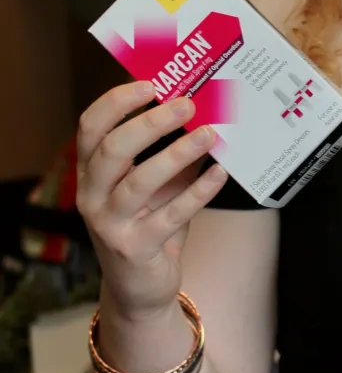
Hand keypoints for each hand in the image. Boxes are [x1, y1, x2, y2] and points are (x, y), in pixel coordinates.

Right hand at [76, 80, 226, 318]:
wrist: (139, 288)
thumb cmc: (148, 224)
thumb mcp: (154, 185)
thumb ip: (170, 152)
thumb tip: (203, 113)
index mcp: (90, 173)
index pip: (90, 128)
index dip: (116, 103)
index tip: (148, 84)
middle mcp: (92, 196)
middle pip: (112, 150)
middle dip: (150, 123)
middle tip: (187, 105)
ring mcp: (110, 225)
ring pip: (140, 182)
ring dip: (177, 154)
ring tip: (210, 134)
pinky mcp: (135, 249)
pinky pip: (170, 216)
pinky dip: (198, 192)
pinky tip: (220, 174)